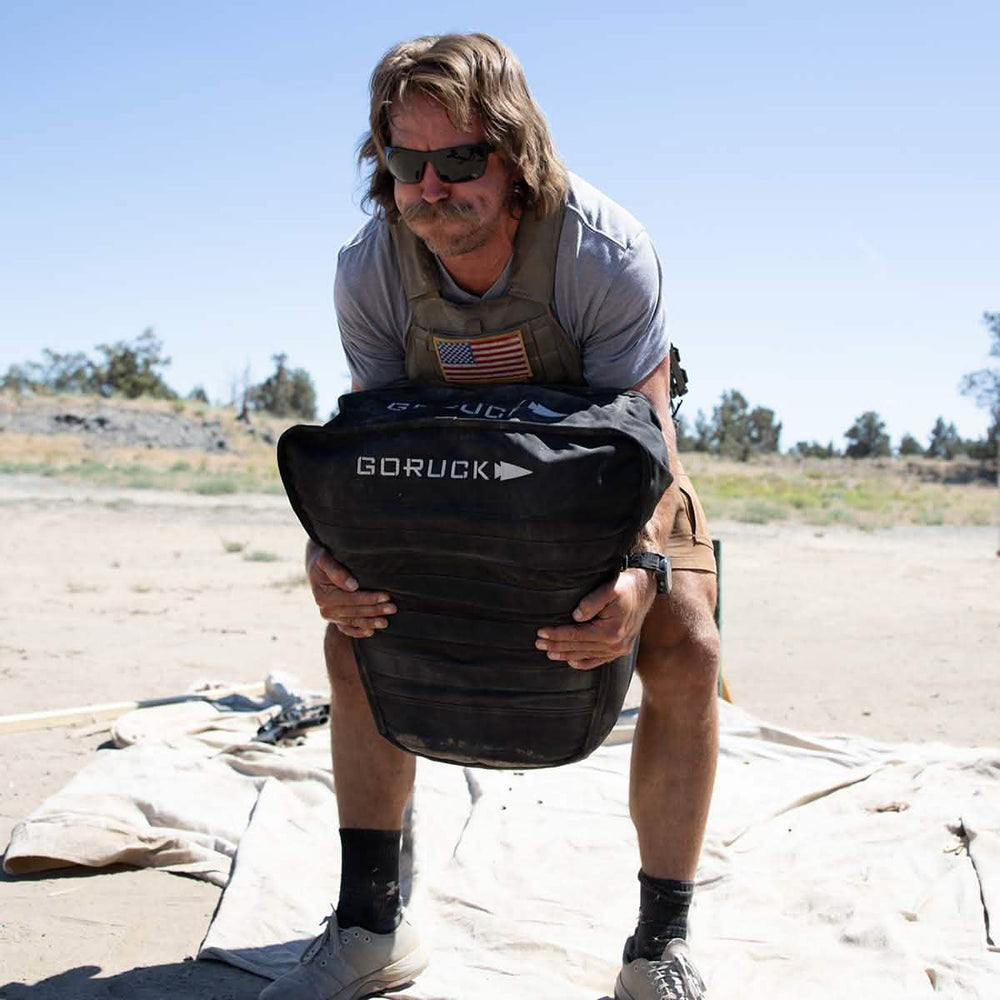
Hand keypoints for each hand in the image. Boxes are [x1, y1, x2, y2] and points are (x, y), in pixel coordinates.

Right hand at [306, 546, 395, 638]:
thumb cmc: (324, 558)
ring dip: (370, 622)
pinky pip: (347, 629)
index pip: (351, 599)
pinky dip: (358, 632)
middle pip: (354, 612)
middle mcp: (326, 610)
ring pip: (354, 622)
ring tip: (386, 622)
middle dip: (374, 610)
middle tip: (393, 608)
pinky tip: (371, 632)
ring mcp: (331, 617)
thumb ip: (336, 571)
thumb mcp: (324, 560)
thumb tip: (353, 586)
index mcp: (323, 597)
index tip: (386, 596)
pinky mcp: (336, 620)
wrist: (318, 565)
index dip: (369, 598)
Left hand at [535, 569, 654, 669]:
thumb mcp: (610, 588)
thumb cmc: (626, 586)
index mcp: (610, 632)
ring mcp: (618, 650)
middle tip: (538, 644)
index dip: (556, 634)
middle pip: (578, 648)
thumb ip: (592, 602)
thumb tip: (576, 616)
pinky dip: (583, 662)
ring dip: (566, 655)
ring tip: (548, 653)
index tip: (540, 633)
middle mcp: (615, 645)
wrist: (645, 590)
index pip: (576, 635)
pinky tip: (571, 662)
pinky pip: (598, 660)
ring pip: (586, 656)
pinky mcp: (620, 650)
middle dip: (556, 645)